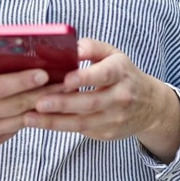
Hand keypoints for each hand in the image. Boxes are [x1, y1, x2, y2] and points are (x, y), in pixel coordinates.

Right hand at [0, 43, 62, 154]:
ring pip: (21, 119)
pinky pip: (17, 128)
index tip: (45, 72)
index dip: (23, 80)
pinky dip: (32, 117)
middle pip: (16, 104)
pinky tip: (46, 106)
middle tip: (66, 81)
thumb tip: (17, 47)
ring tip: (63, 93)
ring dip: (44, 106)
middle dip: (44, 92)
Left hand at [22, 39, 179, 161]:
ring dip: (54, 121)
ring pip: (83, 122)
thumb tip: (70, 47)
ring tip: (29, 117)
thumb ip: (91, 47)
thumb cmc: (122, 74)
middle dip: (63, 103)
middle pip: (90, 102)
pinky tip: (40, 123)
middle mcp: (121, 97)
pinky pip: (81, 131)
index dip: (85, 78)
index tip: (65, 80)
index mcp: (121, 72)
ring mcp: (115, 118)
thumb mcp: (112, 54)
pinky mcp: (107, 133)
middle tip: (38, 102)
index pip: (104, 75)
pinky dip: (60, 127)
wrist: (149, 106)